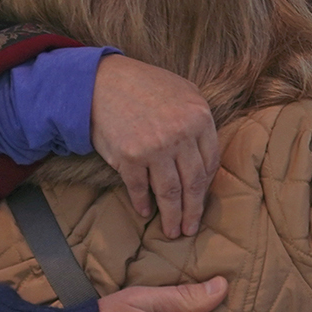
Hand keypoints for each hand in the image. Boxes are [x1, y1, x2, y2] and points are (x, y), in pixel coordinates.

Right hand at [91, 55, 220, 238]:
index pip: (210, 163)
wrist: (101, 81)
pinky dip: (142, 203)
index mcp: (199, 118)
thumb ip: (199, 119)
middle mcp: (180, 135)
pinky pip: (139, 188)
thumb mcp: (184, 91)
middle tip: (192, 229)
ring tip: (173, 231)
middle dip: (193, 211)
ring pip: (170, 192)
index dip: (206, 187)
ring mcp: (155, 148)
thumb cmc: (144, 84)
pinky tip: (145, 211)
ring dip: (172, 216)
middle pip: (193, 183)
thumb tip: (207, 155)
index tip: (202, 200)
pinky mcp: (129, 157)